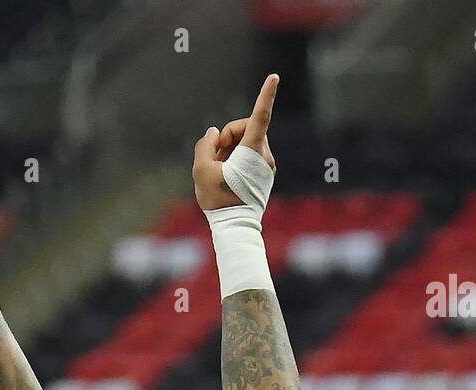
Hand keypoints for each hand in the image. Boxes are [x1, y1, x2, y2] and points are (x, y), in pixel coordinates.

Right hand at [193, 73, 277, 210]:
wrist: (236, 226)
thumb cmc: (218, 200)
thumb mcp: (201, 170)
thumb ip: (204, 145)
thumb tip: (214, 133)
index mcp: (252, 151)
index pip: (260, 116)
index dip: (265, 94)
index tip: (274, 77)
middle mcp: (265, 155)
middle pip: (245, 128)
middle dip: (227, 136)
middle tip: (213, 154)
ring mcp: (267, 164)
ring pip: (246, 142)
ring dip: (229, 148)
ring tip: (218, 169)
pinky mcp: (265, 172)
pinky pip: (249, 154)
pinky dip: (235, 158)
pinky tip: (225, 174)